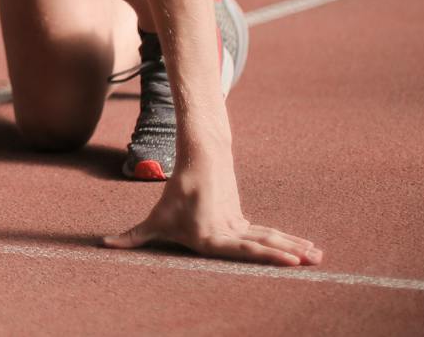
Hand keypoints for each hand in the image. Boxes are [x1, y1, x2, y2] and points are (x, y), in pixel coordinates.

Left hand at [103, 167, 320, 265]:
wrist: (198, 161)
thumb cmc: (174, 196)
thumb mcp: (154, 221)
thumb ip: (133, 236)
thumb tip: (104, 246)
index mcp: (211, 237)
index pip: (242, 249)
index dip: (267, 255)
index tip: (289, 261)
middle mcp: (229, 232)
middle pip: (263, 243)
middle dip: (289, 254)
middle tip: (313, 261)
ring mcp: (240, 225)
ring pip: (271, 237)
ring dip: (295, 246)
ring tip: (318, 256)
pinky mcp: (244, 220)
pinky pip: (269, 234)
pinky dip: (288, 241)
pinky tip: (306, 249)